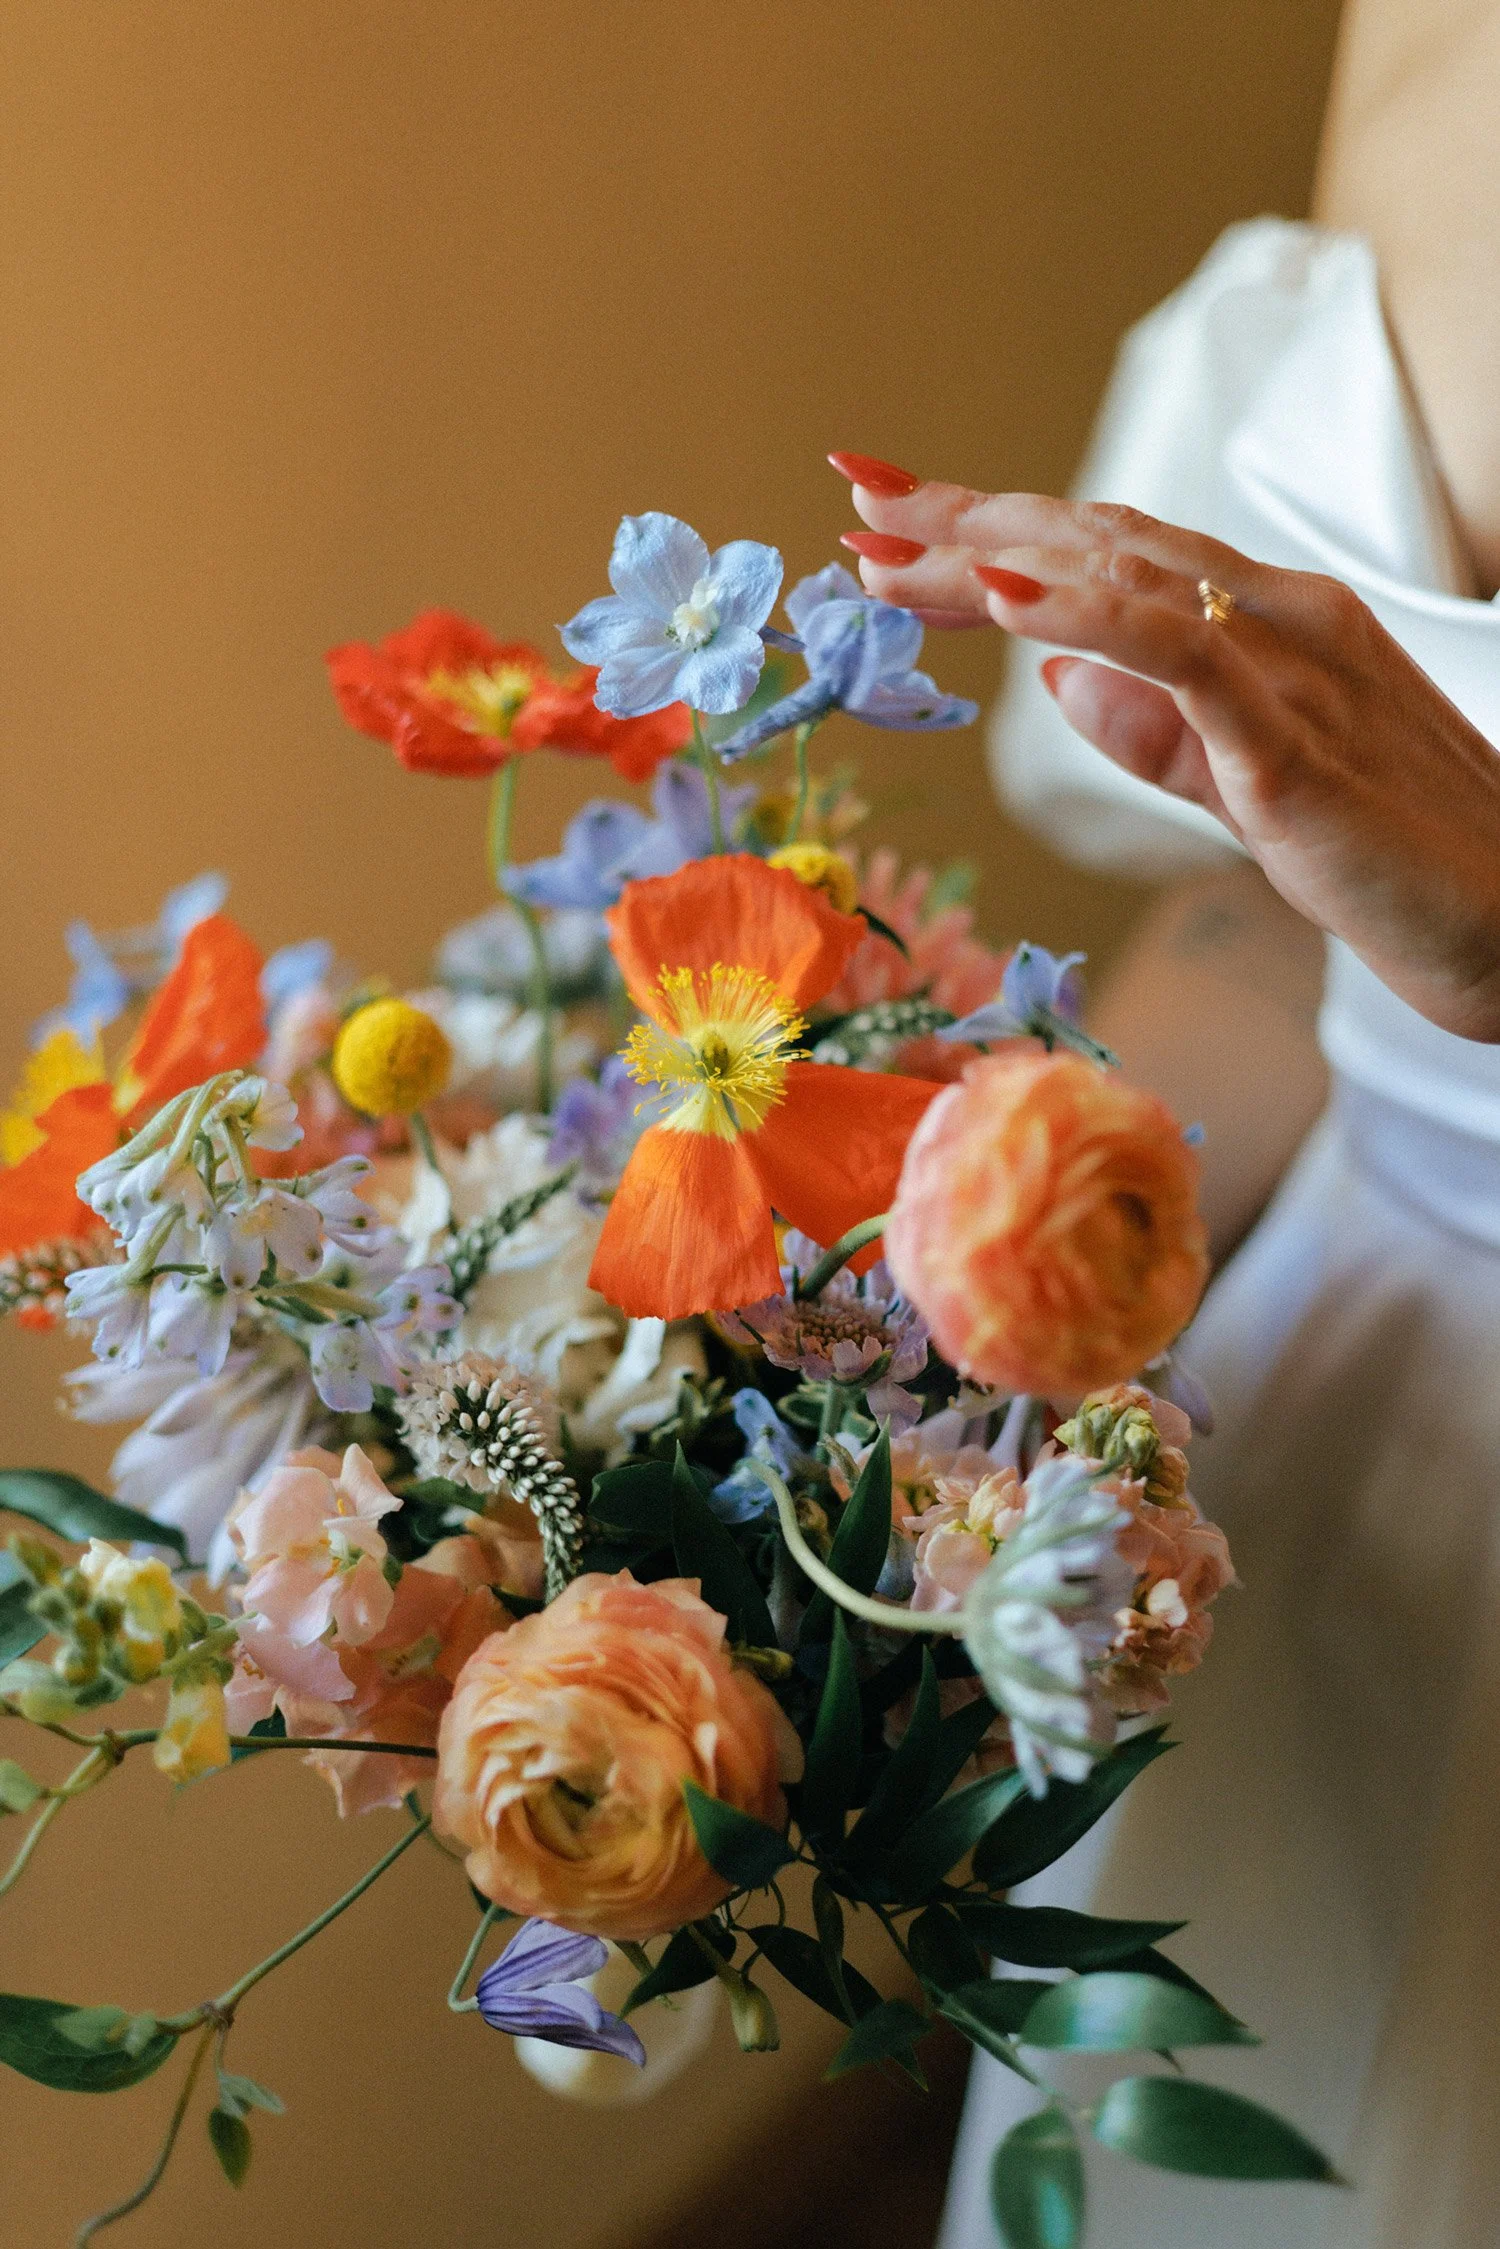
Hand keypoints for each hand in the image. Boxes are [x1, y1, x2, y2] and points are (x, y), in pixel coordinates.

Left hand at [831, 457, 1499, 1041]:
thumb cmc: (1396, 862)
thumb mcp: (1250, 788)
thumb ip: (1161, 735)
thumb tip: (1061, 679)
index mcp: (1272, 624)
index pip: (1114, 552)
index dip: (999, 531)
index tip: (896, 521)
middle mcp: (1282, 619)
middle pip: (1097, 542)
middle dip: (967, 521)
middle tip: (858, 498)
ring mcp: (1295, 668)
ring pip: (1122, 574)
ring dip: (992, 555)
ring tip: (888, 545)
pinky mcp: (1295, 741)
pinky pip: (1179, 651)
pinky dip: (1084, 616)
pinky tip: (1003, 602)